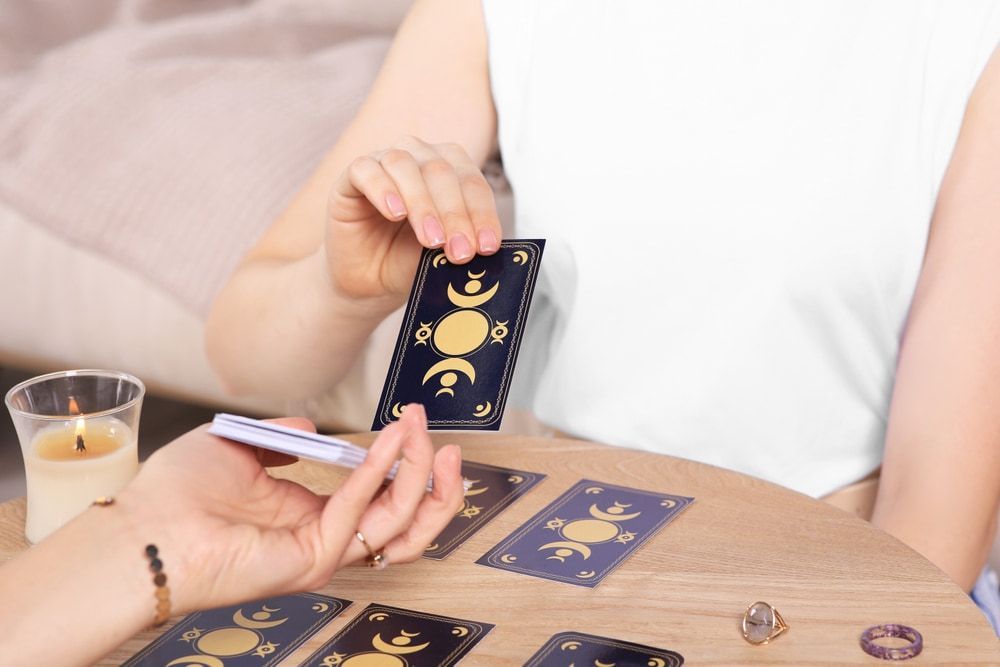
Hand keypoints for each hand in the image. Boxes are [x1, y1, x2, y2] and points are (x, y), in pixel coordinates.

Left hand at [118, 404, 462, 613]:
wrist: (142, 528)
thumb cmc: (176, 493)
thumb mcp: (238, 445)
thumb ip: (281, 436)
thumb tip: (311, 429)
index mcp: (309, 512)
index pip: (380, 497)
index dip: (404, 461)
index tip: (411, 421)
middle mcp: (323, 535)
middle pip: (405, 518)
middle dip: (431, 478)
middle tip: (437, 436)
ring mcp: (322, 551)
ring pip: (400, 526)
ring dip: (421, 481)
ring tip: (426, 440)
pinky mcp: (312, 560)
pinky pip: (360, 515)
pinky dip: (378, 474)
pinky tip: (385, 443)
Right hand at [325, 136, 502, 305]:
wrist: (368, 281)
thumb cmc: (409, 261)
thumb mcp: (443, 255)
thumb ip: (461, 242)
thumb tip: (485, 245)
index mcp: (451, 169)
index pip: (472, 183)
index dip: (482, 214)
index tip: (487, 246)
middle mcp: (419, 157)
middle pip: (441, 172)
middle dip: (455, 214)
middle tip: (461, 252)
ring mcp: (383, 162)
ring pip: (405, 166)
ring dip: (422, 204)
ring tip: (431, 241)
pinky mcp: (351, 176)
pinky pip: (366, 171)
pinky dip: (383, 190)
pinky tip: (395, 214)